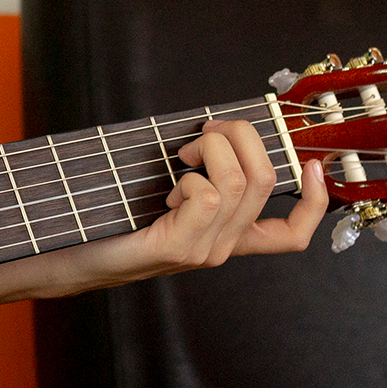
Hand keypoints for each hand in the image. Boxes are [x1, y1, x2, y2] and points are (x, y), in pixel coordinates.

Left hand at [51, 120, 326, 293]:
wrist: (71, 258)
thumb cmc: (111, 217)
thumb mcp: (164, 192)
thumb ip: (196, 172)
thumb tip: (210, 129)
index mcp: (228, 235)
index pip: (293, 233)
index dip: (315, 200)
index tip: (315, 165)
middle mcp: (224, 246)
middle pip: (266, 178)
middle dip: (238, 134)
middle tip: (200, 134)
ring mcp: (205, 249)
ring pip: (239, 181)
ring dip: (209, 149)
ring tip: (179, 156)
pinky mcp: (178, 246)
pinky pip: (208, 196)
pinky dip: (190, 177)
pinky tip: (167, 189)